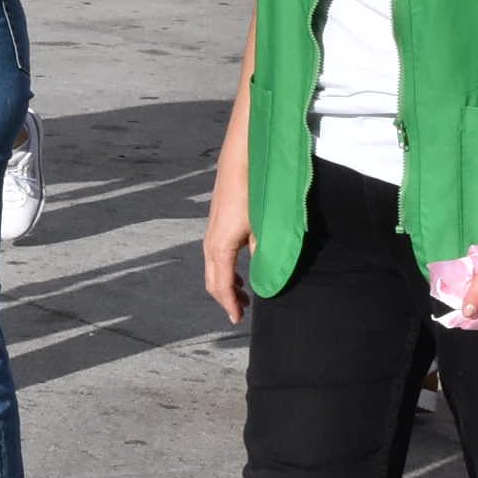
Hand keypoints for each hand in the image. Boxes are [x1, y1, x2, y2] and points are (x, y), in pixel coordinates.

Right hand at [201, 174, 254, 323]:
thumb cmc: (254, 190)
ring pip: (213, 266)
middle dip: (225, 298)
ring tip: (242, 294)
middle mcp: (211, 240)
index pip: (220, 285)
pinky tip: (238, 269)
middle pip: (212, 279)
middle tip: (241, 312)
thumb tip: (267, 278)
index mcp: (220, 246)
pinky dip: (225, 269)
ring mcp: (212, 230)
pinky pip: (216, 254)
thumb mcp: (264, 227)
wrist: (242, 157)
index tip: (237, 319)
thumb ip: (265, 255)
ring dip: (225, 284)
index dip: (229, 304)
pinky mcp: (217, 221)